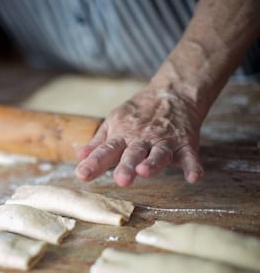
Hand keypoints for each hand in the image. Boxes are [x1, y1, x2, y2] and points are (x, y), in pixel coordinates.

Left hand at [75, 87, 204, 185]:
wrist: (171, 93)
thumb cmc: (138, 114)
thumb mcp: (114, 124)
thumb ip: (98, 143)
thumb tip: (79, 157)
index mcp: (122, 136)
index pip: (106, 150)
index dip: (94, 162)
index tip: (82, 174)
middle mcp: (142, 140)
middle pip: (133, 153)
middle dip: (126, 165)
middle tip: (120, 179)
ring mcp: (164, 141)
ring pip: (159, 154)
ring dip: (153, 163)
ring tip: (145, 171)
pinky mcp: (185, 143)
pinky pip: (190, 156)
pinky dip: (193, 166)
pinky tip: (194, 177)